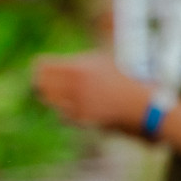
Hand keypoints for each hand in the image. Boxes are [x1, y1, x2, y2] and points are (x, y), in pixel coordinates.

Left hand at [31, 52, 153, 135]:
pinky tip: (73, 107)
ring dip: (51, 98)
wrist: (142, 104)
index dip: (38, 68)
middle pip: (41, 84)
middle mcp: (77, 84)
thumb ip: (79, 61)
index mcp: (80, 66)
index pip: (43, 65)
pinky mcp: (83, 118)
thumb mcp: (102, 61)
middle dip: (40, 84)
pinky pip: (62, 115)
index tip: (38, 70)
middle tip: (41, 85)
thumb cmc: (122, 79)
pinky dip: (64, 111)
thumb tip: (51, 63)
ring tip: (56, 96)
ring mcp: (79, 102)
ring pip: (50, 100)